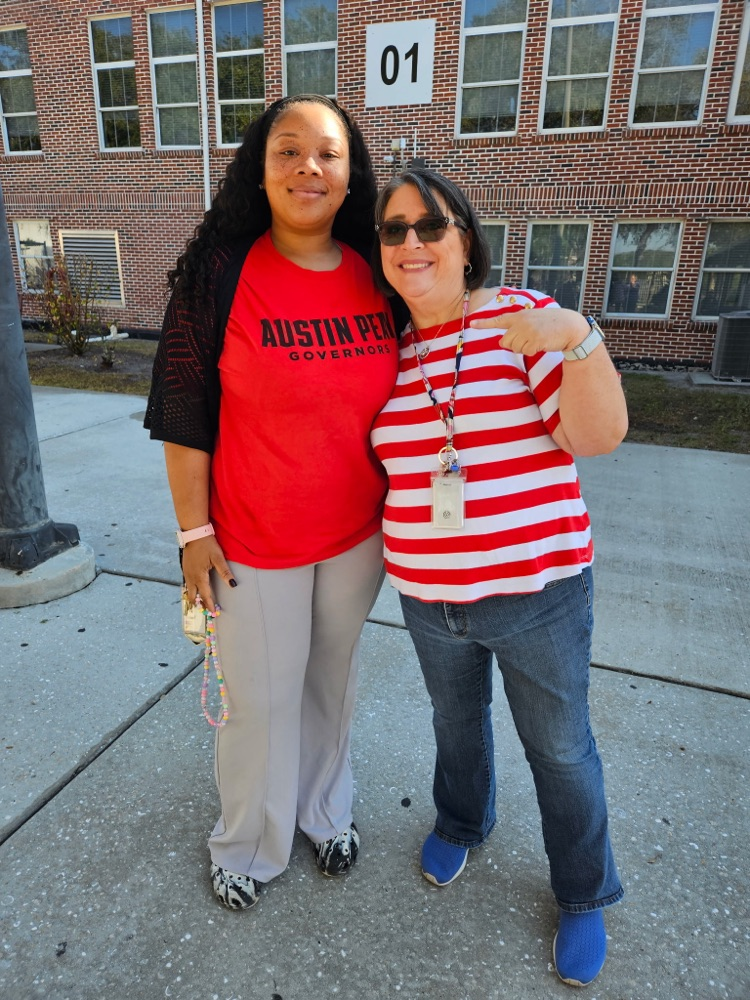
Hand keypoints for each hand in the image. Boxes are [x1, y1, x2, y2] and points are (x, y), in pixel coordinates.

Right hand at [181, 536, 236, 611]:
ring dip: (194, 596)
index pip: (205, 595)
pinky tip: (195, 589)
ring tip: (200, 602)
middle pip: (193, 596)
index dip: (209, 604)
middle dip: (199, 603)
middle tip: (206, 609)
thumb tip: (233, 585)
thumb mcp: (218, 558)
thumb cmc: (207, 545)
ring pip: (188, 590)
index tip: (213, 613)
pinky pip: (187, 583)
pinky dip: (191, 589)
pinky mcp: (184, 568)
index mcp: (199, 576)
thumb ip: (225, 572)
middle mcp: (190, 577)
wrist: (194, 533)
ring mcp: (186, 573)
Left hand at [470, 306, 588, 355]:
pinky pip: (526, 352)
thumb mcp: (532, 320)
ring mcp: (527, 331)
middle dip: (514, 344)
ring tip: (536, 339)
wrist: (569, 325)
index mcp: (519, 316)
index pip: (498, 320)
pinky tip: (542, 343)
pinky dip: (533, 351)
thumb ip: (516, 327)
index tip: (471, 324)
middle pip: (505, 342)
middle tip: (529, 339)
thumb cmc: (550, 324)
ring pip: (514, 348)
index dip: (484, 323)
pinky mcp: (534, 340)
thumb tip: (503, 343)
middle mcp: (521, 322)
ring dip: (524, 348)